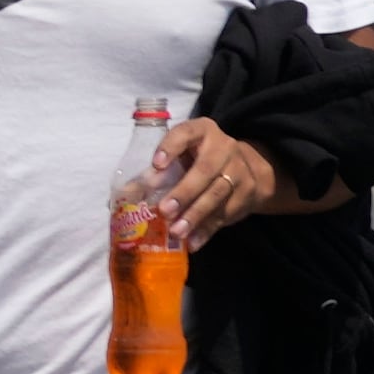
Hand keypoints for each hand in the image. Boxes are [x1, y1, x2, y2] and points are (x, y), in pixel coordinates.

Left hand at [147, 116, 289, 244]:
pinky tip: (193, 242)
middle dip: (184, 192)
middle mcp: (224, 148)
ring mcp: (240, 170)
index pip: (186, 133)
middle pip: (205, 170)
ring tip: (176, 231)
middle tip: (164, 210)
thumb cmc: (198, 160)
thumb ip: (156, 172)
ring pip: (217, 194)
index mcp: (202, 131)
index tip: (156, 165)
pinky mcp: (247, 194)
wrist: (247, 169)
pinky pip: (226, 214)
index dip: (170, 147)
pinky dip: (207, 230)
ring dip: (195, 215)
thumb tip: (126, 196)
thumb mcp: (181, 156)